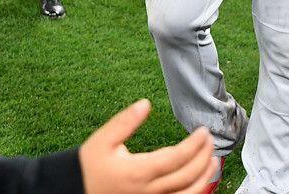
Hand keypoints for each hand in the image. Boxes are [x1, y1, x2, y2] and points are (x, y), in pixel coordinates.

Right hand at [80, 99, 216, 193]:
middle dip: (204, 157)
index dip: (195, 144)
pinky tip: (200, 181)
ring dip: (205, 178)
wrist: (75, 190)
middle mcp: (148, 191)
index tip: (203, 131)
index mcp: (137, 172)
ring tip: (213, 162)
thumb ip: (125, 122)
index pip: (177, 158)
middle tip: (210, 140)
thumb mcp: (102, 139)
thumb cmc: (88, 166)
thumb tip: (145, 104)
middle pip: (188, 176)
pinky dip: (195, 192)